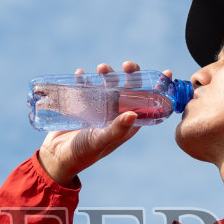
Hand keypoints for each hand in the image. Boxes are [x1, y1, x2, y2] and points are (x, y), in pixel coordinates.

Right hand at [37, 61, 160, 185]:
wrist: (56, 157)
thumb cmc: (82, 154)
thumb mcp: (100, 141)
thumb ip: (116, 129)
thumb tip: (134, 114)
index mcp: (126, 124)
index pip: (146, 104)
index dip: (157, 89)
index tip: (166, 72)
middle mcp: (115, 114)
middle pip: (128, 89)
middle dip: (130, 75)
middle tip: (126, 66)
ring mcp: (98, 109)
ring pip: (108, 85)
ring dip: (107, 74)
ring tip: (100, 68)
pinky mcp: (82, 105)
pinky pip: (86, 87)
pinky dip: (84, 79)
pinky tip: (80, 74)